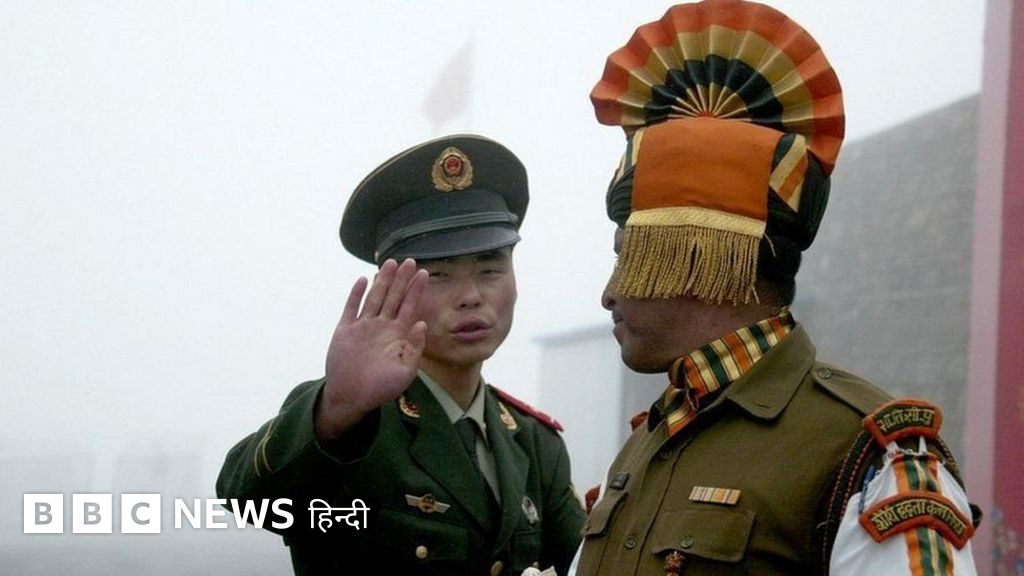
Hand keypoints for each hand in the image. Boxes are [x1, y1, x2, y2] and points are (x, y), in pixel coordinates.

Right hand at [316, 258, 427, 441]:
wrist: (351, 398)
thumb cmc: (380, 389)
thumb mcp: (405, 372)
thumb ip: (414, 347)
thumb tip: (422, 323)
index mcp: (397, 336)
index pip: (409, 307)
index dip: (416, 290)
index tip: (424, 273)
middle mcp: (382, 327)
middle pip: (394, 297)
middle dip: (401, 279)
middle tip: (410, 260)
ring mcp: (363, 327)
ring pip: (375, 297)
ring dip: (382, 280)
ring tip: (390, 262)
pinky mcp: (345, 330)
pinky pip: (351, 308)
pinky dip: (356, 294)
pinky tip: (363, 280)